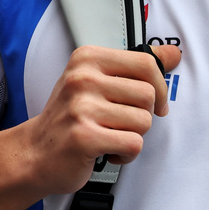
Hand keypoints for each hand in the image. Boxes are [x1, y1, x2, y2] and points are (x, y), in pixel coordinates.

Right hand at [21, 44, 181, 195]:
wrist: (34, 153)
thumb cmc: (69, 117)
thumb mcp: (96, 81)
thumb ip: (135, 67)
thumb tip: (173, 54)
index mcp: (87, 58)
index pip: (145, 64)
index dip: (160, 87)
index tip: (156, 102)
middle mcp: (83, 79)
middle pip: (148, 95)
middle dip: (143, 116)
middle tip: (121, 123)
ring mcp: (82, 108)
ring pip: (143, 121)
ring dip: (133, 136)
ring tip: (111, 136)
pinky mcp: (85, 137)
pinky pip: (133, 144)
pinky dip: (126, 154)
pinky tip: (108, 151)